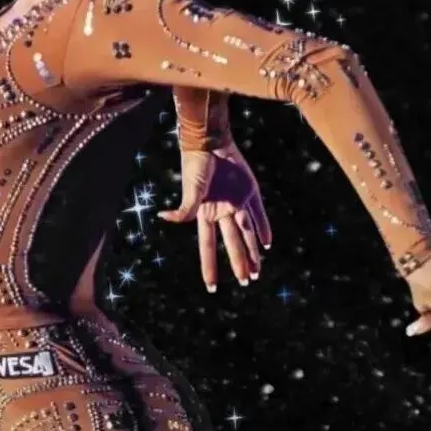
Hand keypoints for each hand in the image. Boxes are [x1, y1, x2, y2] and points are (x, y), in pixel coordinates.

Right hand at [157, 140, 271, 289]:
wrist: (210, 142)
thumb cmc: (195, 165)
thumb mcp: (189, 190)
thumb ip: (183, 209)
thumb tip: (163, 218)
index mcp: (205, 214)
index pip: (208, 247)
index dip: (210, 268)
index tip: (211, 288)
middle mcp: (222, 212)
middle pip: (232, 244)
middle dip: (238, 263)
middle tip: (246, 283)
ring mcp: (237, 203)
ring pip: (247, 233)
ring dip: (253, 252)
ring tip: (257, 271)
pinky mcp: (249, 192)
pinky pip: (259, 214)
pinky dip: (263, 228)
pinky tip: (267, 244)